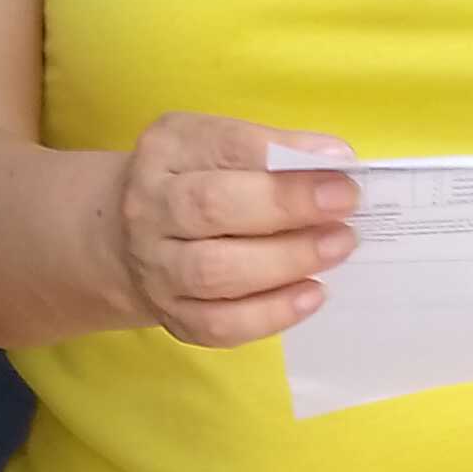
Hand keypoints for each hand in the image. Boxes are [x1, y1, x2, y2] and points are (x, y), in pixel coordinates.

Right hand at [104, 114, 357, 347]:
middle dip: (287, 205)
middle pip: (212, 208)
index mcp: (166, 151)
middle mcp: (151, 209)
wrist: (128, 239)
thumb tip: (334, 160)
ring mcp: (158, 268)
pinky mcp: (175, 316)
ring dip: (287, 260)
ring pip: (217, 271)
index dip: (283, 155)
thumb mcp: (219, 147)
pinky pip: (222, 324)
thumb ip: (272, 149)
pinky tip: (312, 294)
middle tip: (344, 205)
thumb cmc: (196, 182)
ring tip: (338, 246)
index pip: (224, 147)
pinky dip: (272, 313)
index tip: (339, 162)